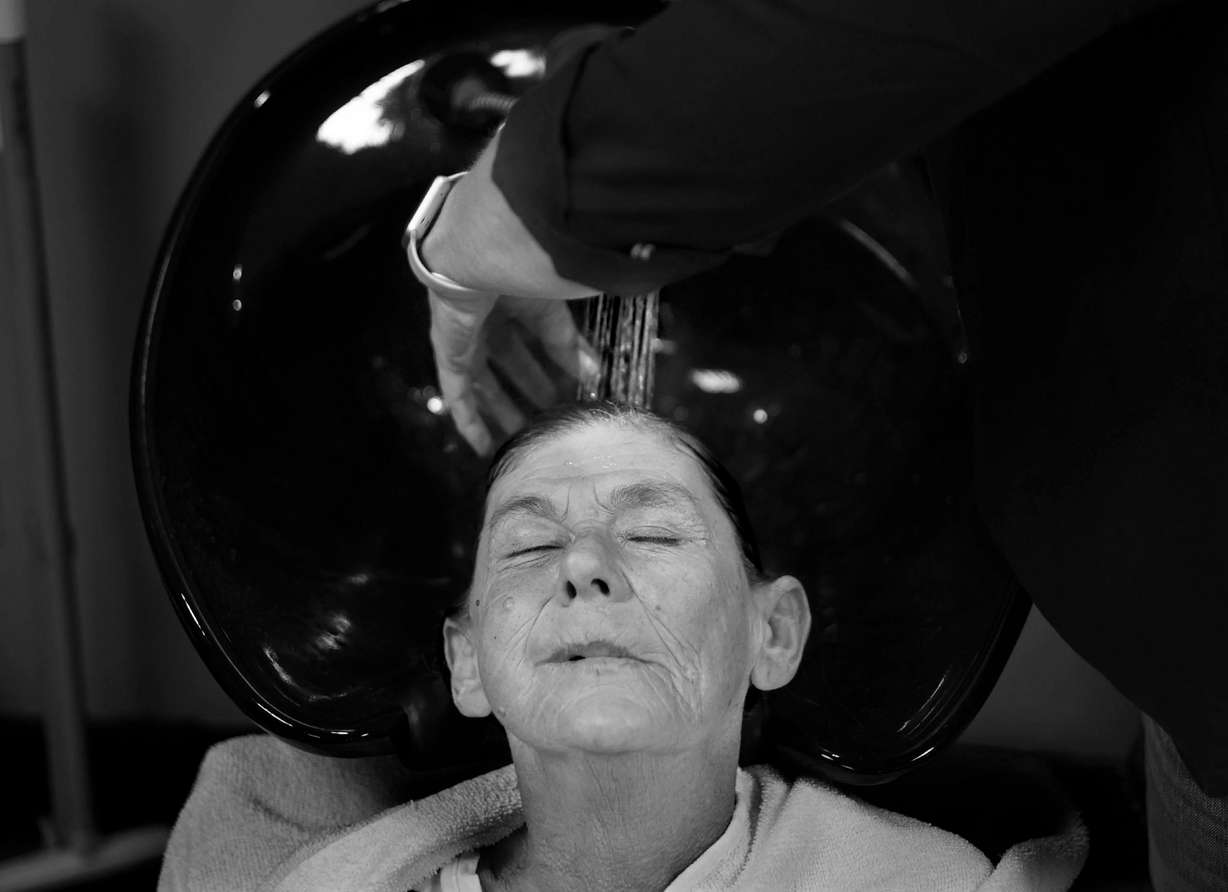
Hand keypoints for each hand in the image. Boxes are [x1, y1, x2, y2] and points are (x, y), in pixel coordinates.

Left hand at [428, 288, 596, 455]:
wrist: (482, 256)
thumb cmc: (519, 272)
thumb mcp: (552, 314)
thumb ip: (568, 346)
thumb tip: (595, 375)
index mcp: (510, 302)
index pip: (531, 341)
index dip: (549, 365)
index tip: (566, 390)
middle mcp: (485, 320)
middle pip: (506, 363)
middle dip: (526, 388)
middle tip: (546, 416)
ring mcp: (463, 339)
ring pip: (482, 383)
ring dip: (500, 410)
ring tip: (520, 437)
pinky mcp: (448, 355)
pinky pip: (457, 395)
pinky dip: (469, 420)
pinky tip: (481, 446)